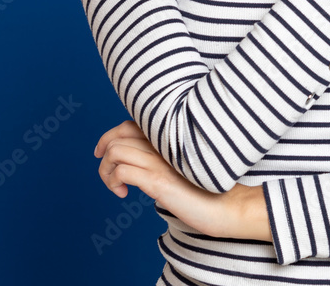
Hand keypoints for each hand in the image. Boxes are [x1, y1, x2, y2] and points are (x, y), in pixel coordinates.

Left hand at [93, 120, 267, 239]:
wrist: (227, 205)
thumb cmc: (207, 189)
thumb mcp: (181, 166)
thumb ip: (163, 157)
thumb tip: (139, 164)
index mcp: (169, 138)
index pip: (129, 124)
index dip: (110, 135)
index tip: (102, 152)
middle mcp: (163, 144)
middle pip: (118, 134)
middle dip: (103, 151)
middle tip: (105, 170)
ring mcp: (160, 161)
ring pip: (115, 151)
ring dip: (106, 171)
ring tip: (116, 187)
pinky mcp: (159, 181)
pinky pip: (123, 171)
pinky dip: (114, 182)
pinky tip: (123, 194)